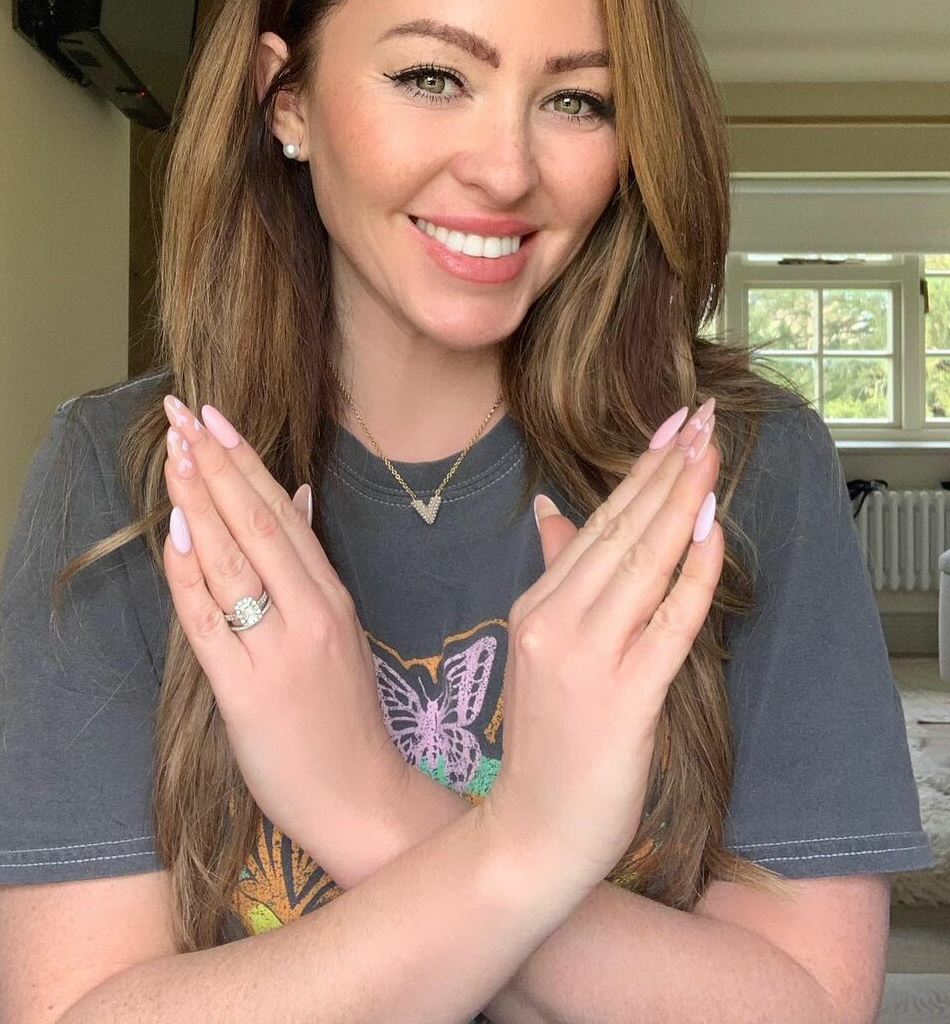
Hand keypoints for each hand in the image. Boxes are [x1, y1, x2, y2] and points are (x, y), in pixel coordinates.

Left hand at [160, 395, 408, 874]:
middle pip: (256, 523)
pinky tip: (175, 535)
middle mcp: (309, 613)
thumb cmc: (346, 715)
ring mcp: (279, 650)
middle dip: (214, 462)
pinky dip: (191, 576)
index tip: (212, 415)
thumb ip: (313, 562)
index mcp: (332, 596)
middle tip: (181, 410)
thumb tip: (296, 492)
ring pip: (234, 562)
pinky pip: (211, 623)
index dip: (243, 460)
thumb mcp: (341, 628)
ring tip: (173, 452)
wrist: (361, 797)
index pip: (281, 512)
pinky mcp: (247, 691)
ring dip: (200, 502)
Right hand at [481, 400, 722, 899]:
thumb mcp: (536, 647)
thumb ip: (553, 576)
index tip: (674, 424)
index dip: (640, 471)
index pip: (596, 523)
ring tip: (710, 452)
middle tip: (703, 415)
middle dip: (667, 467)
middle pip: (621, 530)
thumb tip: (550, 510)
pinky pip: (668, 623)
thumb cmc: (545, 742)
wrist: (531, 830)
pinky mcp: (624, 696)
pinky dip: (694, 574)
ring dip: (682, 502)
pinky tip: (714, 533)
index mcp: (534, 606)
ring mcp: (588, 657)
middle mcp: (555, 621)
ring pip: (643, 562)